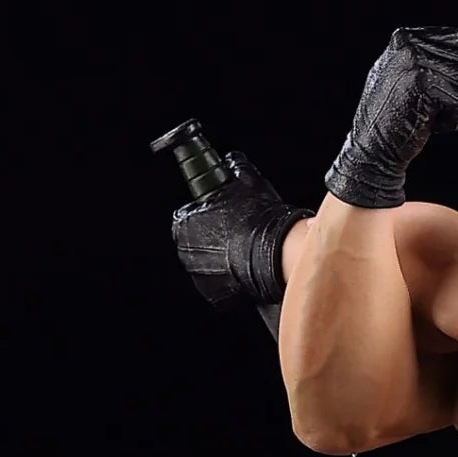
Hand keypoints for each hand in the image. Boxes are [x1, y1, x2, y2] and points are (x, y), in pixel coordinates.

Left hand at [170, 149, 309, 311]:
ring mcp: (199, 277)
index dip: (206, 216)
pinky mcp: (215, 295)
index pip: (188, 217)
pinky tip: (245, 269)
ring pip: (207, 264)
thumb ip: (235, 167)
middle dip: (212, 240)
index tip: (220, 217)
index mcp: (183, 224)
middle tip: (235, 235)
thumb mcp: (246, 181)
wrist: (273, 254)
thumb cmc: (256, 219)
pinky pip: (219, 285)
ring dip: (220, 260)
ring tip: (243, 252)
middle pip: (196, 242)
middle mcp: (185, 252)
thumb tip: (233, 161)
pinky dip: (229, 279)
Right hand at [324, 25, 457, 209]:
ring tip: (425, 116)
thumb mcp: (399, 76)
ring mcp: (415, 62)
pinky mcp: (424, 83)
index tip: (444, 90)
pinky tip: (428, 126)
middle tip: (430, 108)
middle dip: (455, 91)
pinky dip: (449, 122)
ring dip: (451, 108)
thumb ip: (423, 58)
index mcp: (404, 38)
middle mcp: (409, 45)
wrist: (373, 148)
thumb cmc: (389, 118)